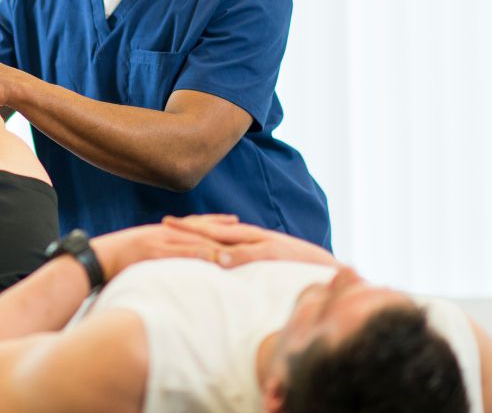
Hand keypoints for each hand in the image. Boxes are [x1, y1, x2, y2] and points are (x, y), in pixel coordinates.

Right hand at [88, 219, 237, 280]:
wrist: (95, 259)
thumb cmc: (113, 260)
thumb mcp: (138, 252)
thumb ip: (154, 253)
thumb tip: (164, 260)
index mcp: (161, 232)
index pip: (193, 224)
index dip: (214, 222)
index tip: (233, 221)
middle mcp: (165, 233)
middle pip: (201, 228)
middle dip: (224, 227)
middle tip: (247, 226)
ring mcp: (162, 241)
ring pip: (197, 239)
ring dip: (219, 241)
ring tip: (242, 243)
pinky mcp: (158, 252)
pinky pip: (183, 253)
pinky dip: (202, 254)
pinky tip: (218, 257)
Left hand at [161, 215, 336, 267]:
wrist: (327, 268)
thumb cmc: (292, 269)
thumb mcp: (263, 264)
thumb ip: (243, 261)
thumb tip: (220, 268)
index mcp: (247, 238)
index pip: (214, 230)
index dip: (191, 227)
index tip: (166, 226)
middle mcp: (252, 235)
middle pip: (215, 227)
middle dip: (190, 225)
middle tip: (164, 222)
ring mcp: (263, 242)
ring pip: (229, 235)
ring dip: (206, 233)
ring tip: (182, 232)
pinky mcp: (276, 253)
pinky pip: (253, 253)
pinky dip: (236, 254)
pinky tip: (219, 257)